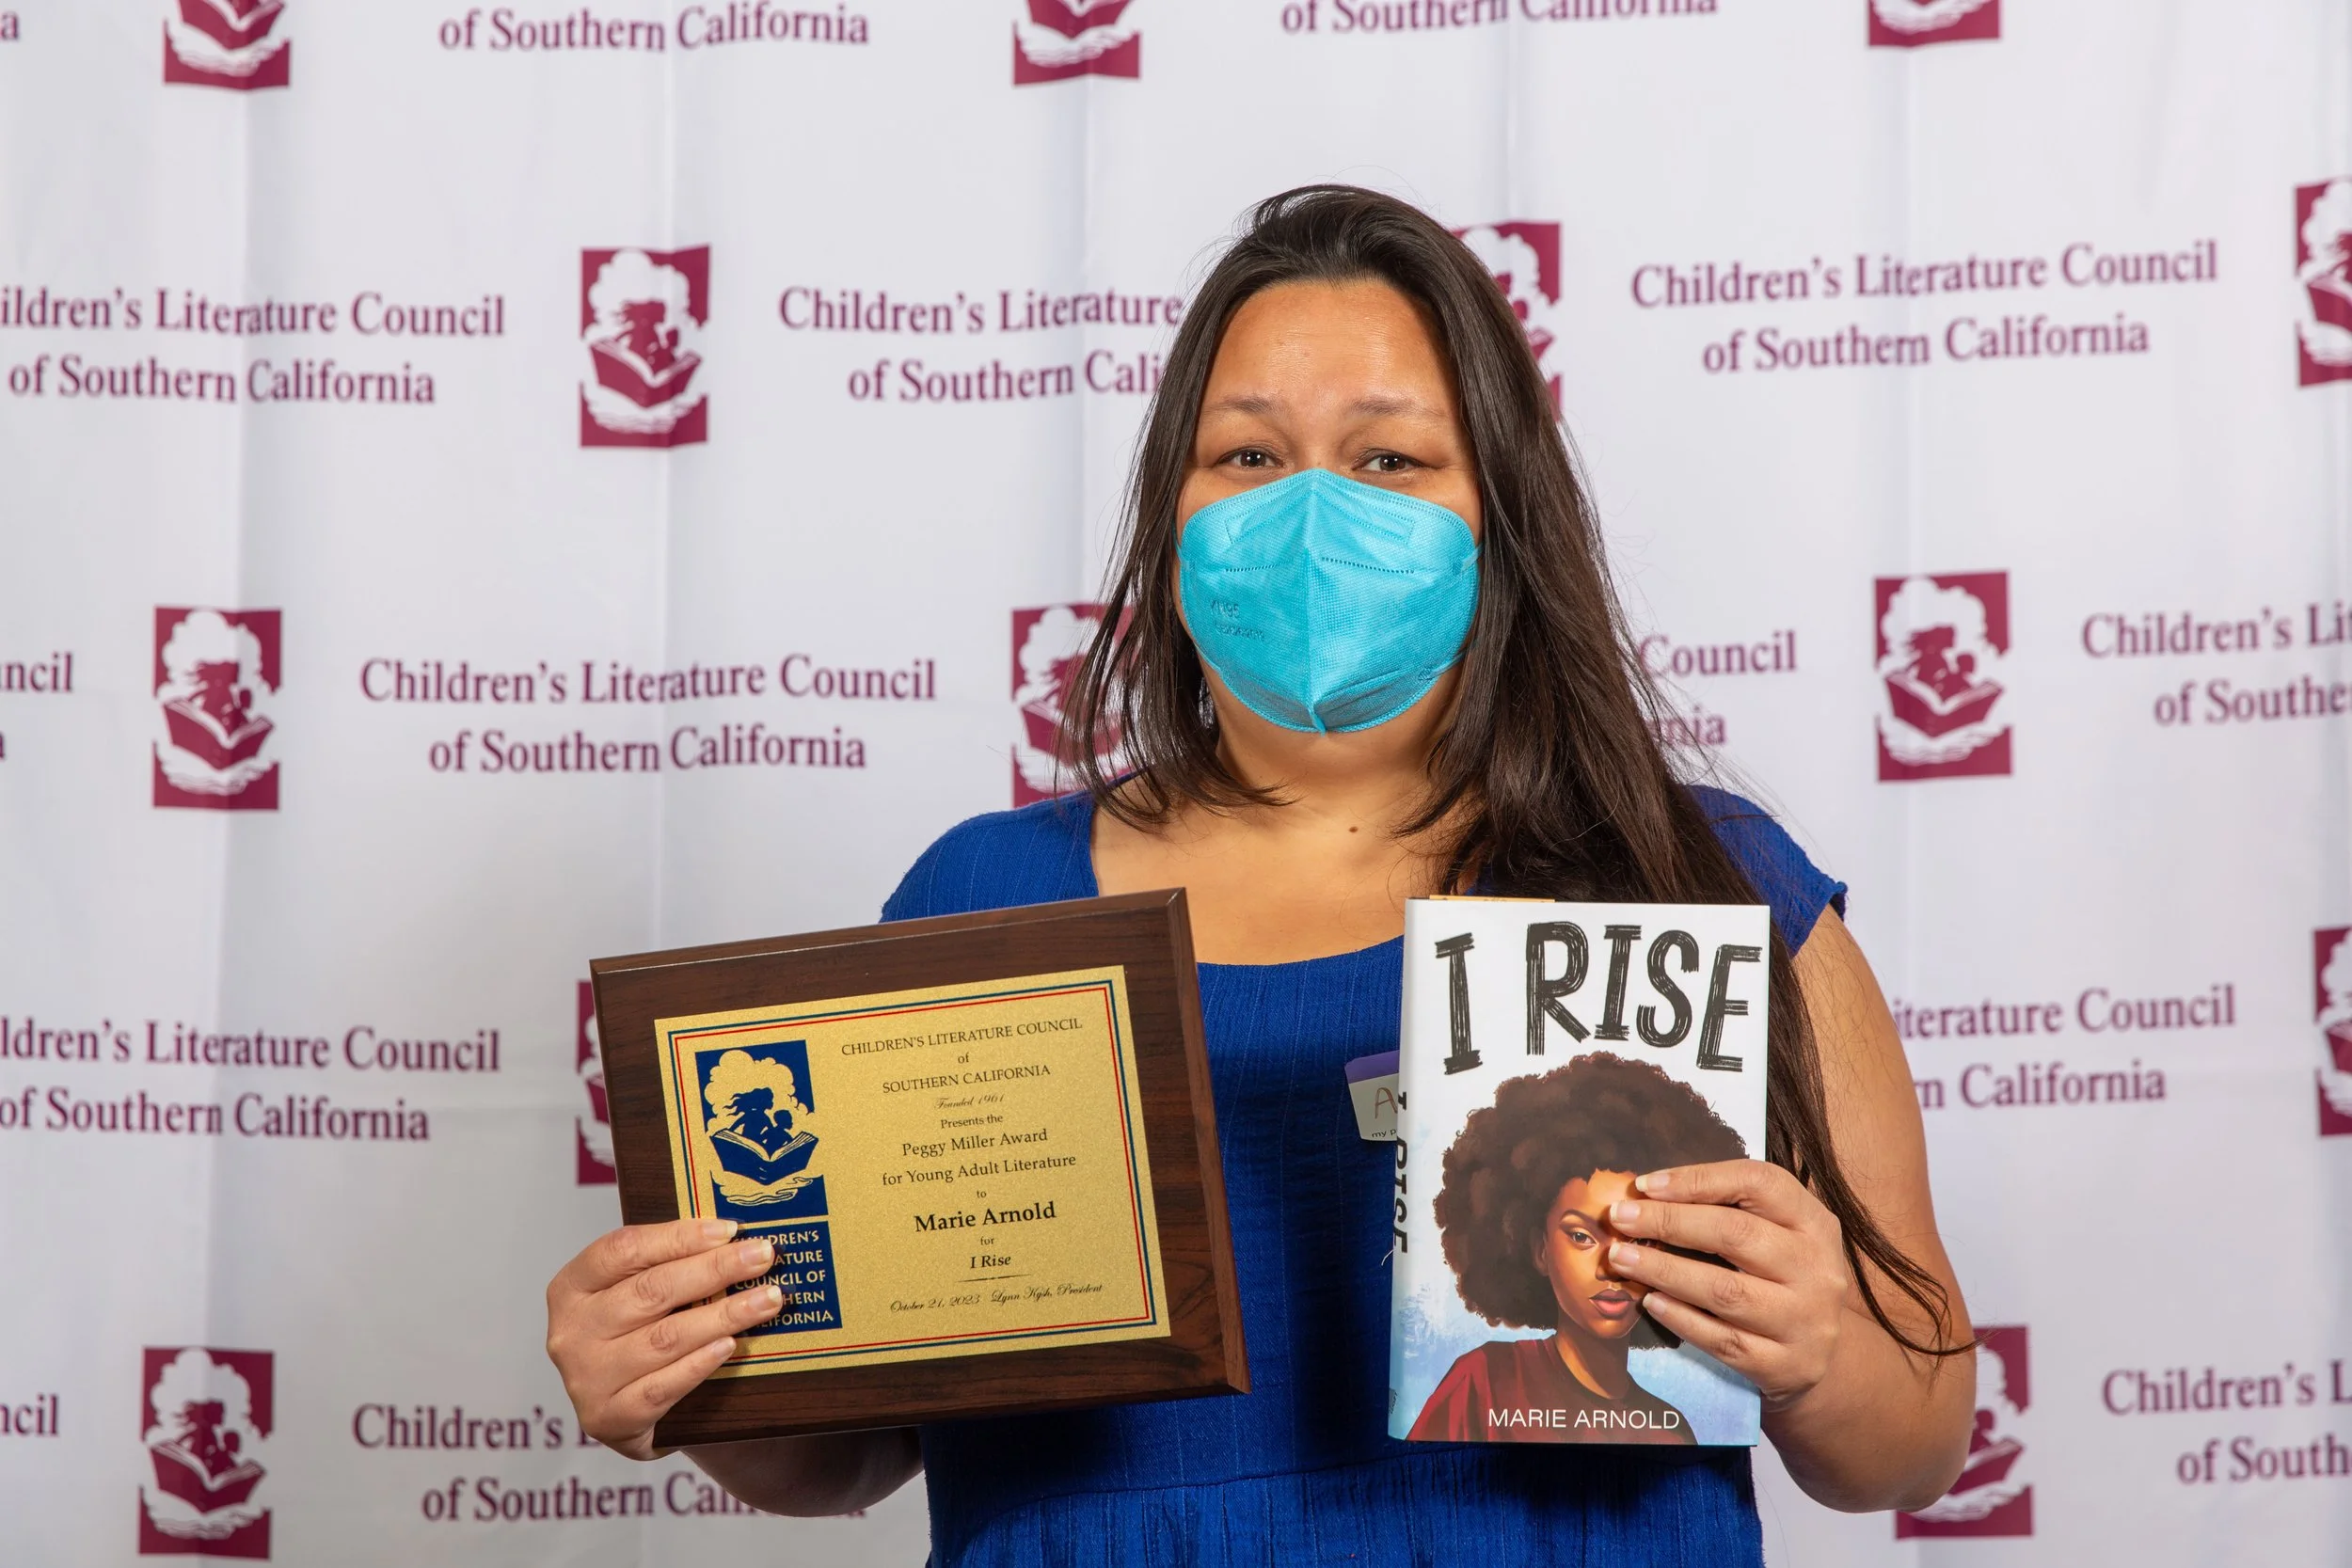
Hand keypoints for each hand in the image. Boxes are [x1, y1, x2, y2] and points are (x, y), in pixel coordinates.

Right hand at [546, 1219, 782, 1458]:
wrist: (628, 1415)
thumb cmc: (636, 1338)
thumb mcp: (635, 1296)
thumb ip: (668, 1266)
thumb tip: (733, 1238)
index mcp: (571, 1287)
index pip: (623, 1249)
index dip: (678, 1236)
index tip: (729, 1230)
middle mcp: (571, 1332)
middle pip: (650, 1291)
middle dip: (714, 1270)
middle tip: (761, 1257)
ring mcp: (586, 1379)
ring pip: (663, 1338)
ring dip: (722, 1315)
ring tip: (766, 1300)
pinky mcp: (610, 1418)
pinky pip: (662, 1386)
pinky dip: (700, 1363)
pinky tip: (730, 1345)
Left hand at [1603, 1160, 1850, 1410]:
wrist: (1819, 1353)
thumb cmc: (1780, 1276)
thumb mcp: (1776, 1233)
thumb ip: (1728, 1208)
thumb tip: (1648, 1194)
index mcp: (1815, 1223)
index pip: (1760, 1183)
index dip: (1699, 1179)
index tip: (1646, 1184)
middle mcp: (1817, 1270)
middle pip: (1736, 1234)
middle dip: (1669, 1222)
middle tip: (1620, 1217)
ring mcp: (1805, 1320)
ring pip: (1724, 1291)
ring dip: (1664, 1271)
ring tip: (1622, 1257)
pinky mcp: (1785, 1364)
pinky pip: (1722, 1339)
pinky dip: (1681, 1318)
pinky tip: (1650, 1300)